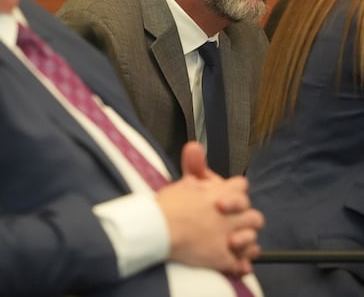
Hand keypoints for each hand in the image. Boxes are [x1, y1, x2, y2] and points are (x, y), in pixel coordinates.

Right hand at [155, 142, 263, 275]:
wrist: (157, 230)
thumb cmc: (167, 207)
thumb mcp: (183, 181)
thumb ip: (194, 165)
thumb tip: (194, 146)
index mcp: (219, 194)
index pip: (242, 187)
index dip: (235, 191)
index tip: (228, 195)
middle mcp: (228, 216)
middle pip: (254, 215)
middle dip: (246, 217)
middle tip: (234, 220)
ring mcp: (227, 238)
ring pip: (252, 239)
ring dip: (246, 240)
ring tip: (235, 240)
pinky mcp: (222, 258)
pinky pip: (241, 263)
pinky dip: (240, 263)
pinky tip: (236, 260)